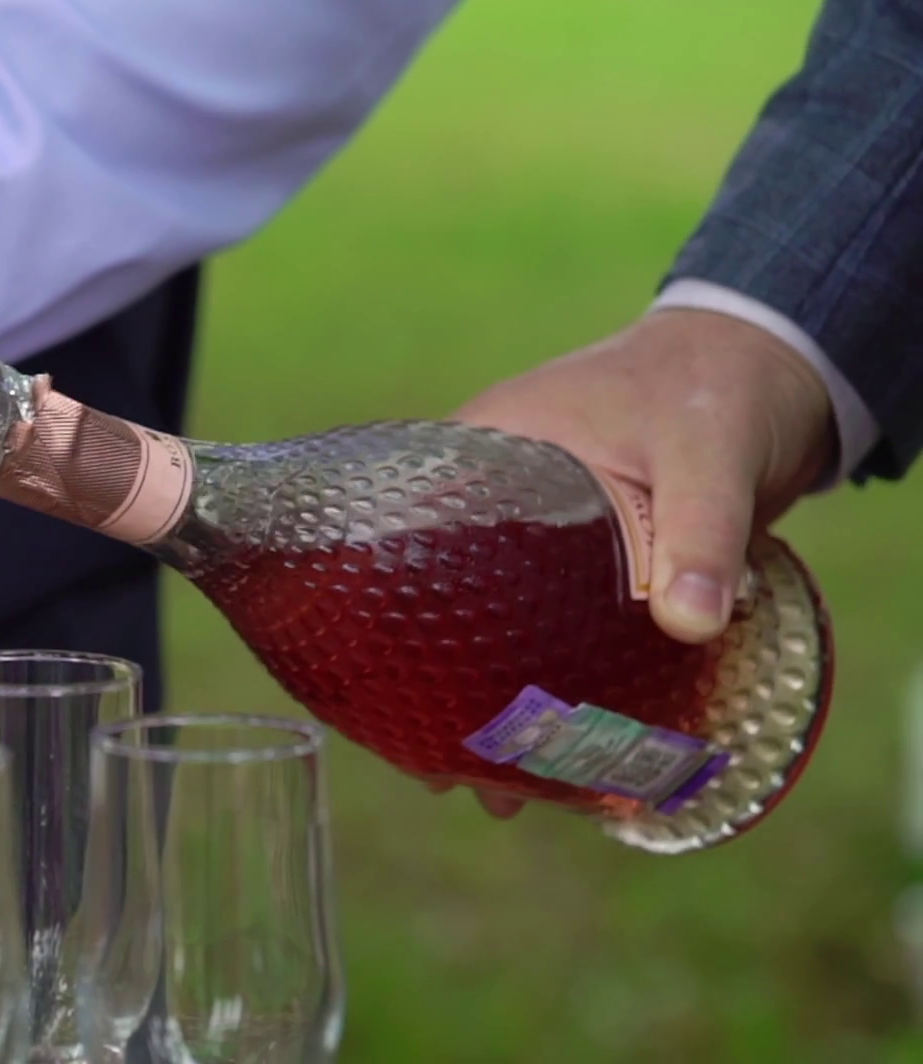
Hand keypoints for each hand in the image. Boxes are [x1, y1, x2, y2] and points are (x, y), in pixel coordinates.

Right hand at [435, 307, 836, 817]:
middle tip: (444, 775)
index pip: (402, 543)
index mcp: (481, 452)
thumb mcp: (705, 457)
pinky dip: (541, 687)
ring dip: (492, 703)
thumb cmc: (716, 391)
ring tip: (494, 790)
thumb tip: (691, 625)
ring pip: (487, 629)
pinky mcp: (578, 564)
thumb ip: (700, 535)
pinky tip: (552, 750)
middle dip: (438, 693)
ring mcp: (533, 535)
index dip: (387, 626)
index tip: (392, 704)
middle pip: (437, 605)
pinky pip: (540, 633)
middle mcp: (489, 499)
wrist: (772, 369)